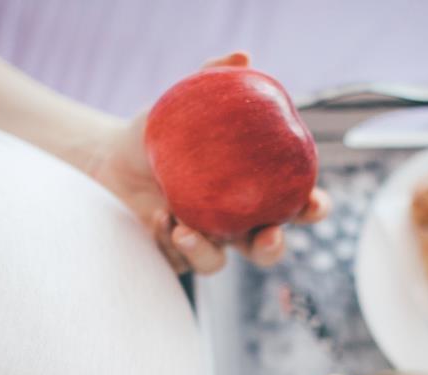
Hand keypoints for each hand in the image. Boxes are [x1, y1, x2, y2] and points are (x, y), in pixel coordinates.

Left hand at [92, 51, 330, 274]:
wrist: (113, 155)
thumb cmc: (162, 129)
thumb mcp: (185, 100)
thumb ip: (213, 76)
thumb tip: (243, 57)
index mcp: (254, 191)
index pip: (294, 203)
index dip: (312, 208)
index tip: (314, 203)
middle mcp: (235, 222)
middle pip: (266, 249)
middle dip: (273, 248)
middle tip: (268, 237)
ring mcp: (205, 242)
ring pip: (218, 265)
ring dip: (205, 251)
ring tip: (182, 228)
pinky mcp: (173, 254)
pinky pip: (177, 259)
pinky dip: (168, 240)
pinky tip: (157, 217)